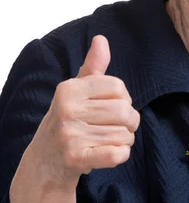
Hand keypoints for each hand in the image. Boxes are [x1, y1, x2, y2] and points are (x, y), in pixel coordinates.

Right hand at [28, 35, 139, 188]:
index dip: (124, 98)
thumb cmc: (67, 121)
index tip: (113, 107)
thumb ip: (93, 67)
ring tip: (109, 142)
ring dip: (125, 141)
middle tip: (118, 128)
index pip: (118, 87)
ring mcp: (69, 135)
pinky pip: (117, 154)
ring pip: (124, 134)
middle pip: (124, 110)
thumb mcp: (76, 92)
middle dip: (130, 122)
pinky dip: (121, 155)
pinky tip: (110, 154)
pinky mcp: (76, 158)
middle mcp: (67, 110)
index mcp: (69, 89)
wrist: (44, 163)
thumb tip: (101, 39)